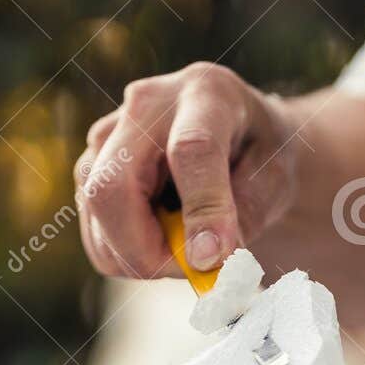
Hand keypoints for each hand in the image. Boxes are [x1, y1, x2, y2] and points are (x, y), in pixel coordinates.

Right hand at [75, 63, 298, 277]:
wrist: (237, 138)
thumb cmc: (259, 157)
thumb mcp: (276, 178)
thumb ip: (245, 214)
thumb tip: (204, 260)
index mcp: (206, 93)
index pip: (190, 150)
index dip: (202, 210)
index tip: (214, 260)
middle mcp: (145, 105)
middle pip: (113, 187)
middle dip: (146, 250)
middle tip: (192, 272)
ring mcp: (106, 135)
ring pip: (97, 216)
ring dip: (141, 257)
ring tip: (187, 248)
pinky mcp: (89, 167)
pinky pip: (94, 234)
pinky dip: (127, 255)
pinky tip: (162, 238)